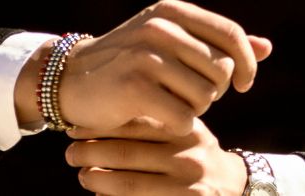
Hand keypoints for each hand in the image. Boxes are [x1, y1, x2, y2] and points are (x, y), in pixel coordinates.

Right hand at [16, 0, 271, 134]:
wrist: (71, 78)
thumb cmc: (130, 61)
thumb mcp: (173, 41)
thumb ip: (219, 43)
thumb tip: (268, 47)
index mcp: (173, 10)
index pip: (231, 34)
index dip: (246, 63)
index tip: (243, 84)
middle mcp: (160, 26)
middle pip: (221, 69)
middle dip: (215, 90)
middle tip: (190, 94)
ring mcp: (146, 55)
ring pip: (205, 95)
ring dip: (196, 108)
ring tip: (172, 102)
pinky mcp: (134, 87)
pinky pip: (184, 116)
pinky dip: (179, 124)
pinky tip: (161, 117)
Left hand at [65, 116, 247, 195]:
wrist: (234, 188)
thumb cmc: (197, 155)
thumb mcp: (186, 131)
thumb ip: (156, 123)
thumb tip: (102, 116)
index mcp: (187, 131)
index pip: (136, 123)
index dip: (101, 125)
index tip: (76, 127)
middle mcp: (188, 157)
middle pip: (126, 153)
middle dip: (90, 151)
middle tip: (70, 151)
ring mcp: (186, 188)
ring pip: (127, 184)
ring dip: (96, 178)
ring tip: (82, 172)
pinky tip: (100, 193)